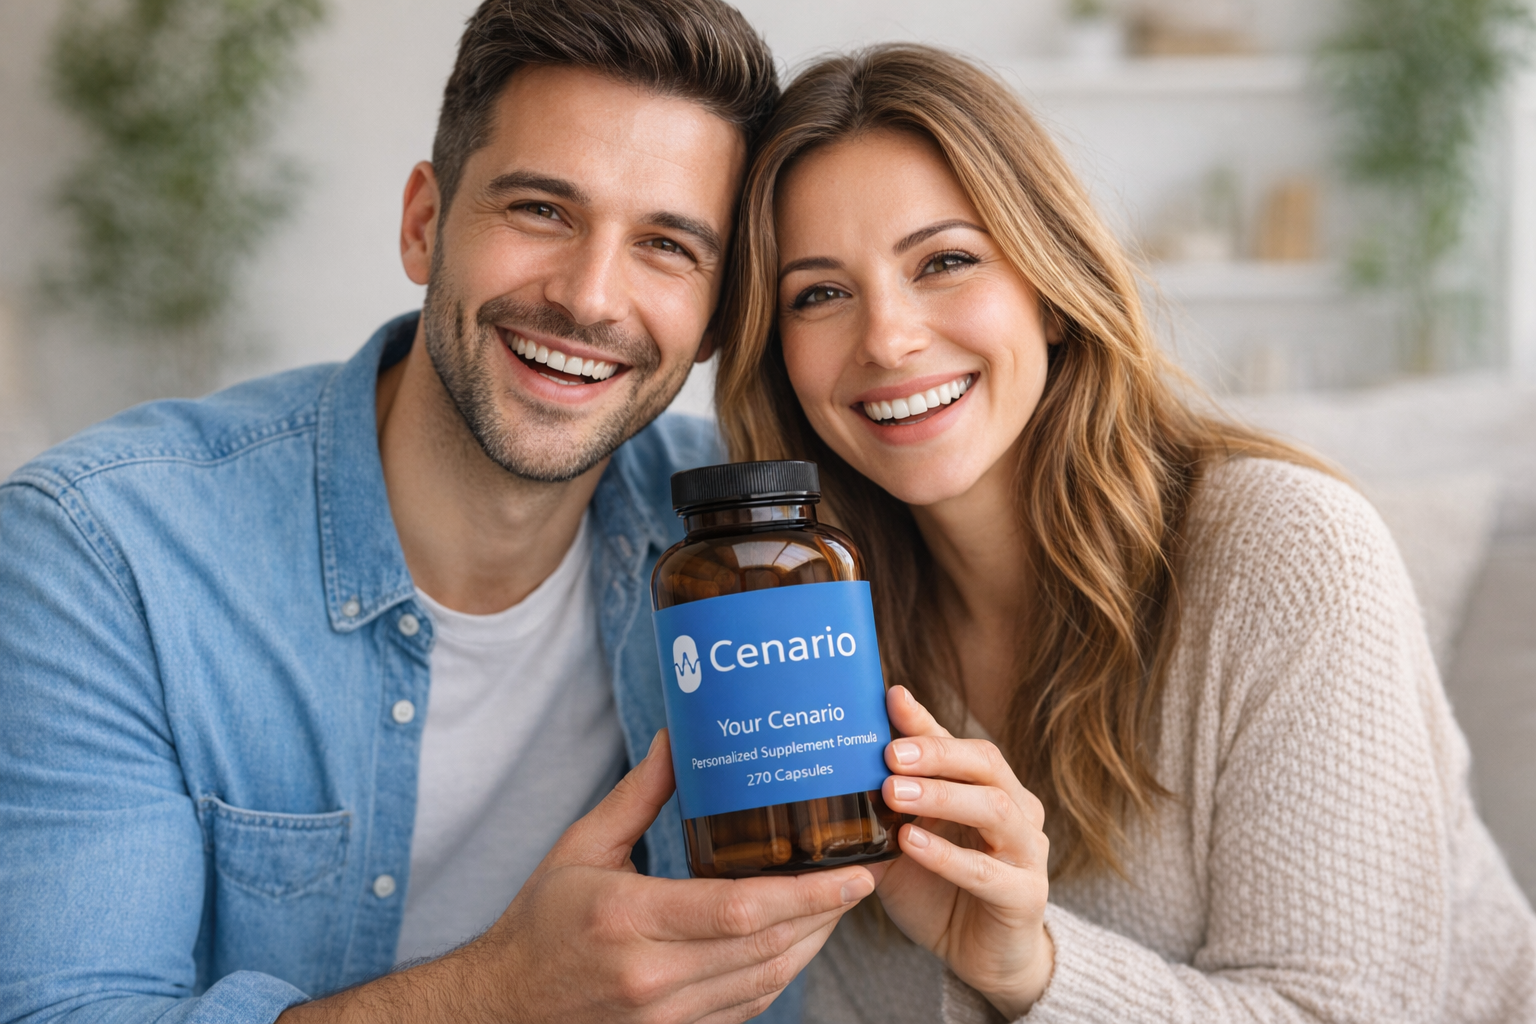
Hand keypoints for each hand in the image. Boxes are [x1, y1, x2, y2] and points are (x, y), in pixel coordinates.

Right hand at [279, 730, 874, 1023]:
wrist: (505, 1004)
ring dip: (812, 943)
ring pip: (767, 981)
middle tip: (864, 877)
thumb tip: (678, 740)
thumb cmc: (540, 922)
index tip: (851, 873)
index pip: (740, 911)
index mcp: (630, 918)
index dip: (806, 894)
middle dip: (827, 913)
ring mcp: (668, 1014)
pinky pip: (748, 1006)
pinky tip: (798, 940)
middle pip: (767, 947)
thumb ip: (638, 795)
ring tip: (840, 903)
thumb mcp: (582, 847)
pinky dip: (781, 973)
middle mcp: (654, 974)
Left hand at [871, 687, 1052, 1018]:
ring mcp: (1028, 852)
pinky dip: (948, 856)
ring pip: (994, 810)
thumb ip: (890, 799)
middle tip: (889, 755)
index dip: (925, 724)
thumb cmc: (938, 889)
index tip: (889, 701)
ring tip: (894, 793)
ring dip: (942, 796)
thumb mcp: (908, 835)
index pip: (960, 744)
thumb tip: (843, 756)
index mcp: (992, 788)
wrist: (978, 956)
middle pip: (985, 764)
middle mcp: (1017, 810)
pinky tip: (912, 843)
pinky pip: (987, 872)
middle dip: (936, 754)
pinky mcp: (1026, 896)